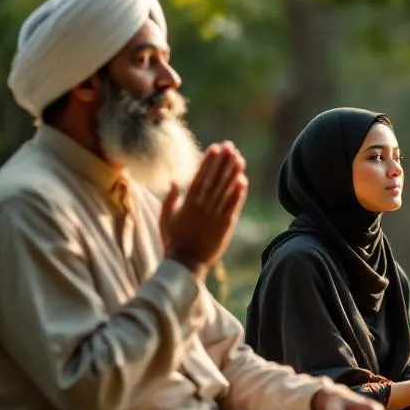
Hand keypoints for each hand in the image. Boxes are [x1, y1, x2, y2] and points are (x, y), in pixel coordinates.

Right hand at [160, 142, 248, 276]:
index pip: (200, 176)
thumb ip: (170, 199)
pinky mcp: (225, 225)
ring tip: (240, 159)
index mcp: (188, 202)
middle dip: (223, 162)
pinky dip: (239, 193)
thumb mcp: (165, 218)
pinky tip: (244, 181)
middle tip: (231, 147)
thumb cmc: (173, 240)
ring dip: (233, 173)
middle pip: (215, 179)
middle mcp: (203, 206)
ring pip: (226, 190)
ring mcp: (215, 215)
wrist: (186, 262)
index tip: (215, 148)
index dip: (209, 161)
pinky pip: (233, 206)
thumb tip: (174, 181)